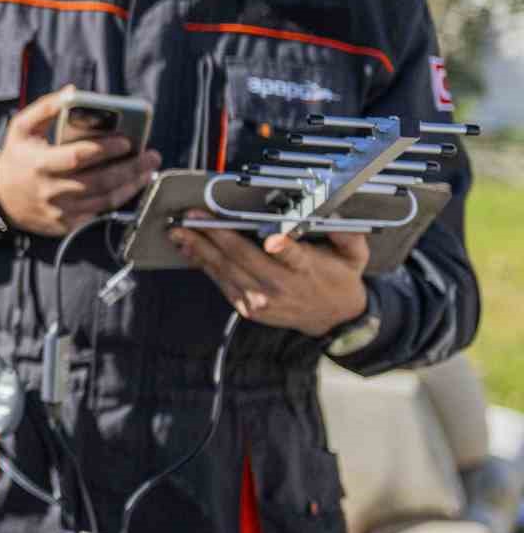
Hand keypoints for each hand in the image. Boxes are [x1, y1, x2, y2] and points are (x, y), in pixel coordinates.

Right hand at [0, 87, 160, 237]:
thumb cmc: (16, 157)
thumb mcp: (21, 128)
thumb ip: (45, 107)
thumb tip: (73, 91)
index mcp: (40, 164)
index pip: (79, 156)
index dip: (106, 149)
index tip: (128, 141)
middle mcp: (51, 190)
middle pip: (100, 181)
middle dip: (130, 168)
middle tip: (151, 155)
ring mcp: (60, 211)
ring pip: (104, 200)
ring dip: (131, 185)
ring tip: (148, 170)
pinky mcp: (66, 224)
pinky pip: (98, 213)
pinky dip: (118, 200)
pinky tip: (130, 186)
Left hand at [170, 215, 369, 335]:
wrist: (333, 318)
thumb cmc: (339, 277)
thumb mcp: (354, 255)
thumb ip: (348, 234)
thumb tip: (338, 213)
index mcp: (306, 269)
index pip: (293, 256)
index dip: (282, 248)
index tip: (271, 239)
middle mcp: (281, 286)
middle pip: (244, 258)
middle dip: (216, 234)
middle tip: (193, 216)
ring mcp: (262, 300)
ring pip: (225, 270)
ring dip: (199, 248)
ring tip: (179, 230)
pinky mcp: (249, 308)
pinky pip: (221, 283)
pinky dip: (203, 264)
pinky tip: (189, 248)